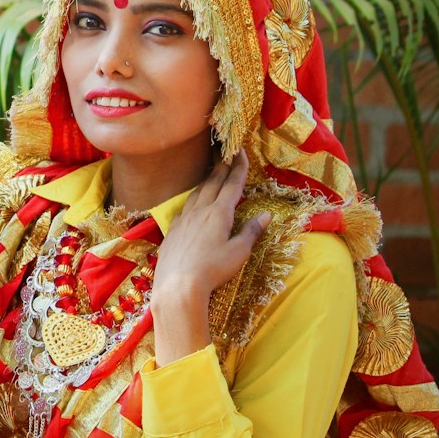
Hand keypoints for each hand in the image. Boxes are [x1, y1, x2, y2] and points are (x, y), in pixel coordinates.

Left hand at [151, 151, 268, 364]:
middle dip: (221, 167)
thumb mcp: (239, 252)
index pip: (231, 185)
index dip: (238, 168)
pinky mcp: (172, 231)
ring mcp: (183, 220)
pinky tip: (192, 203)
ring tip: (211, 173)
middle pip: (212, 183)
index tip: (240, 152)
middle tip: (226, 153)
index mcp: (219, 213)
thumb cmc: (213, 270)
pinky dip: (193, 199)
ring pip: (196, 194)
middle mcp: (199, 211)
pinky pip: (184, 208)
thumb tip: (266, 214)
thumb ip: (251, 231)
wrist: (177, 285)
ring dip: (206, 181)